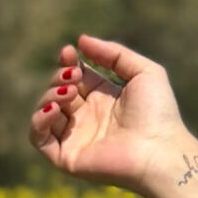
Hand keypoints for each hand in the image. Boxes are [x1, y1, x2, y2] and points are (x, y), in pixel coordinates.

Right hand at [28, 36, 197, 197]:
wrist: (160, 151)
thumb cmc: (158, 113)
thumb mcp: (145, 72)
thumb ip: (115, 54)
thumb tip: (81, 41)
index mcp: (104, 99)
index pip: (75, 77)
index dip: (68, 63)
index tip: (69, 52)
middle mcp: (88, 118)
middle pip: (58, 91)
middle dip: (59, 77)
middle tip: (74, 77)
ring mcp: (76, 138)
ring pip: (46, 112)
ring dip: (50, 95)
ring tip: (69, 92)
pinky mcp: (67, 157)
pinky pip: (38, 138)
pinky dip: (39, 120)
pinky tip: (54, 109)